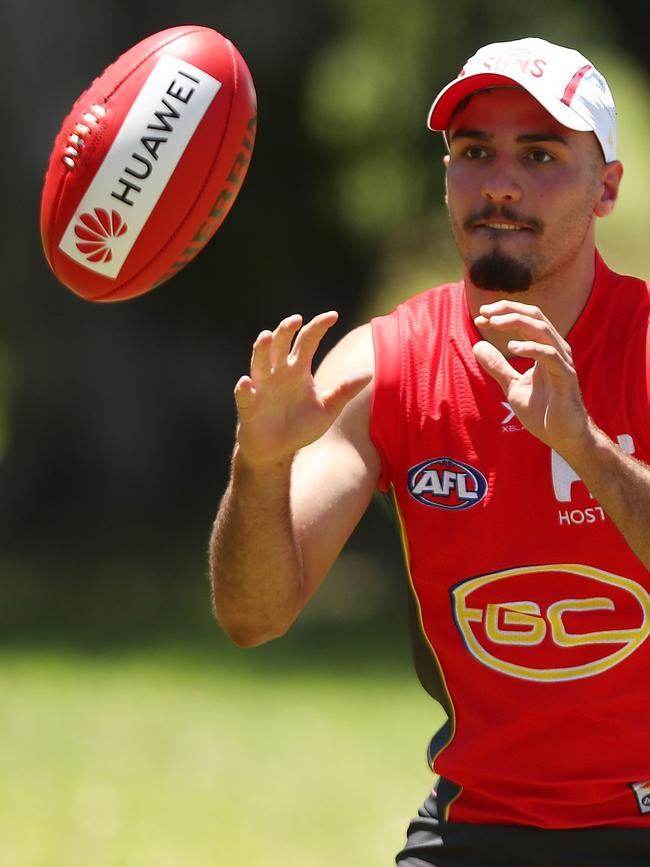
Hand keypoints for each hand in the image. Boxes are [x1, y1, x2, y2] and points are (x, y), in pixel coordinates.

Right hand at [234, 311, 371, 466]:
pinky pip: (244, 396)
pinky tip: (246, 382)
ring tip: (266, 336)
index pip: (307, 341)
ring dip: (261, 350)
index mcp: (298, 369)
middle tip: (295, 320)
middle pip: (280, 344)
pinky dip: (244, 389)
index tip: (333, 316)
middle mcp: (278, 373)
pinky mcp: (249, 407)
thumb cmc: (301, 426)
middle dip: (285, 330)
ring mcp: (262, 388)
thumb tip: (369, 372)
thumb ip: (344, 391)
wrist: (278, 451)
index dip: (318, 327)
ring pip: (259, 363)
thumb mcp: (327, 408)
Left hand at [473, 301, 590, 453]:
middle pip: (535, 316)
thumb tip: (477, 346)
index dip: (502, 314)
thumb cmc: (543, 412)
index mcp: (544, 349)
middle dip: (508, 310)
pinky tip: (512, 347)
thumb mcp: (512, 385)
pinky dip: (531, 347)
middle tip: (484, 312)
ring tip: (493, 323)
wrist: (563, 436)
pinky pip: (550, 355)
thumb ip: (497, 366)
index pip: (525, 320)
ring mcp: (563, 361)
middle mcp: (556, 350)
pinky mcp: (566, 376)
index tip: (479, 317)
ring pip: (542, 329)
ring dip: (516, 322)